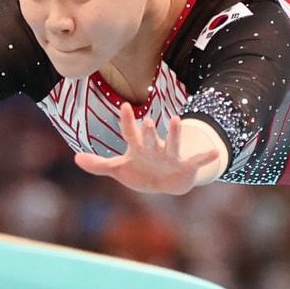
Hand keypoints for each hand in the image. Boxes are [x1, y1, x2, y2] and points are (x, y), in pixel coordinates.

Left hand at [73, 103, 220, 194]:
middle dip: (149, 133)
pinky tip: (214, 154)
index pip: (130, 133)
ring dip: (175, 134)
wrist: (165, 182)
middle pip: (150, 140)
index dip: (127, 121)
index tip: (125, 106)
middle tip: (149, 121)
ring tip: (178, 120)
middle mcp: (154, 149)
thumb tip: (75, 158)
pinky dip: (204, 158)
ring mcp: (170, 156)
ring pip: (172, 145)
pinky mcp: (184, 166)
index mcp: (138, 148)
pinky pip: (195, 162)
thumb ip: (98, 164)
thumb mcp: (119, 169)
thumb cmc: (141, 172)